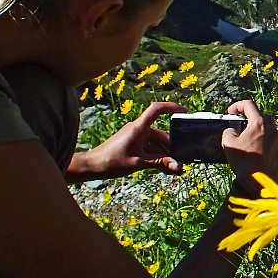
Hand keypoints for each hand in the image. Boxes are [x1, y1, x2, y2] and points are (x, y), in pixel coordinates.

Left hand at [73, 101, 187, 179]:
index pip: (156, 110)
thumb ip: (160, 163)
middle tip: (182, 162)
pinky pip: (150, 149)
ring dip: (166, 155)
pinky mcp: (134, 145)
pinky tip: (165, 169)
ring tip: (175, 170)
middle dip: (172, 148)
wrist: (92, 166)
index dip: (171, 107)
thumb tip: (179, 167)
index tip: (185, 111)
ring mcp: (136, 137)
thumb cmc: (111, 162)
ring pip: (157, 144)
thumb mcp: (138, 163)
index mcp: (138, 128)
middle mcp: (139, 130)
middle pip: (161, 135)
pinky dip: (157, 157)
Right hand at [223, 100, 277, 193]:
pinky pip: (272, 141)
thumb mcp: (228, 144)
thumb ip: (228, 132)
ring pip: (269, 128)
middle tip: (240, 125)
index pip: (249, 105)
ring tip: (247, 138)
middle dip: (250, 117)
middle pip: (261, 115)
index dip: (237, 105)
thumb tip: (232, 132)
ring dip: (258, 130)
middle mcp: (272, 129)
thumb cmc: (244, 163)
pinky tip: (255, 150)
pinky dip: (264, 141)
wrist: (257, 184)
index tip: (231, 112)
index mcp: (259, 124)